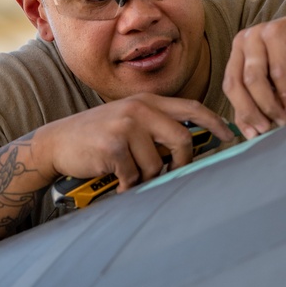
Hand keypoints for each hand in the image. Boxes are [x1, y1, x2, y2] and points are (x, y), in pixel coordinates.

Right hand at [31, 94, 234, 190]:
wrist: (56, 143)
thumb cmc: (97, 137)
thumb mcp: (128, 121)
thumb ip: (156, 127)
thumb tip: (191, 148)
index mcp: (147, 102)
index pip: (192, 107)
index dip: (215, 122)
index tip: (229, 136)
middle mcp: (138, 109)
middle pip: (183, 139)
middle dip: (182, 162)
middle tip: (170, 173)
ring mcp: (125, 126)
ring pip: (157, 164)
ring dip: (143, 176)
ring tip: (125, 172)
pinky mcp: (113, 146)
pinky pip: (134, 175)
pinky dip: (125, 184)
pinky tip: (113, 178)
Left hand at [223, 3, 285, 138]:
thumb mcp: (279, 89)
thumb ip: (262, 104)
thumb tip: (249, 132)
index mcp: (239, 53)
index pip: (230, 86)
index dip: (240, 112)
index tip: (253, 135)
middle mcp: (244, 41)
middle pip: (236, 83)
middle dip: (250, 111)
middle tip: (265, 130)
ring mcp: (259, 33)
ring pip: (253, 78)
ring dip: (268, 105)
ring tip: (283, 119)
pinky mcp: (278, 31)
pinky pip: (277, 70)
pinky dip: (284, 93)